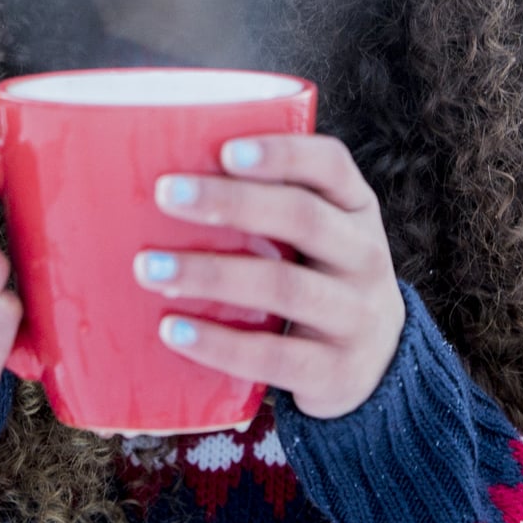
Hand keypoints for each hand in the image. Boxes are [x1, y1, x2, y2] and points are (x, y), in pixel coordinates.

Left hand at [134, 134, 404, 418]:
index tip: (226, 151)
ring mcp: (356, 316)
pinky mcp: (336, 371)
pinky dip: (220, 344)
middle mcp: (364, 256)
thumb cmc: (315, 277)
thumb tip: (147, 166)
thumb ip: (262, 206)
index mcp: (354, 208)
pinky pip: (274, 356)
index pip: (330, 165)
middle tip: (166, 194)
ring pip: (284, 287)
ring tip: (148, 268)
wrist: (375, 364)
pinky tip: (173, 330)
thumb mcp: (313, 236)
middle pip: (303, 218)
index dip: (283, 154)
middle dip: (232, 203)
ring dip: (212, 274)